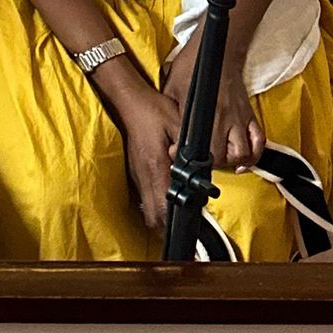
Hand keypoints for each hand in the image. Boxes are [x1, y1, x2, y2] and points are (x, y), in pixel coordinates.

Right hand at [106, 76, 178, 232]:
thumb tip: (201, 170)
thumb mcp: (180, 125)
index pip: (163, 206)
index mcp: (155, 166)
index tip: (191, 230)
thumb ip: (191, 150)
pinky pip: (145, 198)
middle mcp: (143, 175)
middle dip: (169, 228)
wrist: (131, 102)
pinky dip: (157, 207)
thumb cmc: (155, 111)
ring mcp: (138, 175)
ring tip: (181, 221)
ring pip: (147, 209)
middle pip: (153, 216)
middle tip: (189, 231)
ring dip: (163, 219)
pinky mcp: (137, 171)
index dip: (176, 223)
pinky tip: (169, 202)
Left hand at [162, 36, 264, 170]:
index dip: (192, 158)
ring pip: (244, 153)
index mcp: (204, 113)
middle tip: (201, 162)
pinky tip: (243, 162)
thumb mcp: (173, 89)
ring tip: (221, 162)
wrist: (218, 52)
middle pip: (225, 156)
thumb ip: (175, 114)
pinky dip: (254, 155)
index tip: (181, 157)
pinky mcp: (250, 115)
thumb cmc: (191, 68)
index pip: (204, 148)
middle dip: (213, 165)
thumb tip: (170, 137)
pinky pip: (259, 141)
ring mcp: (240, 118)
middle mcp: (225, 119)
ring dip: (234, 162)